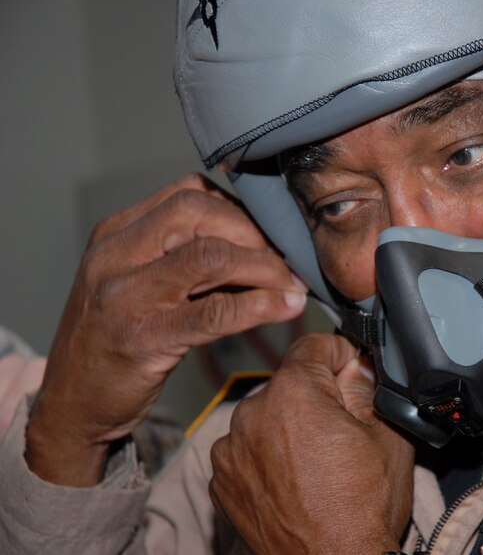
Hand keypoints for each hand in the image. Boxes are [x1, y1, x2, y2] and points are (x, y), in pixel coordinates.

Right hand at [25, 174, 306, 485]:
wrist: (72, 404)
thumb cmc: (118, 338)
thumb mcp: (136, 281)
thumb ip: (180, 253)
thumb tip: (259, 239)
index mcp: (116, 233)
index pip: (188, 193)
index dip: (241, 209)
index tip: (272, 233)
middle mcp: (115, 255)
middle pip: (198, 212)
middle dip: (255, 232)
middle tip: (289, 258)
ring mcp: (125, 296)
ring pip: (210, 257)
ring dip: (265, 267)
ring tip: (296, 284)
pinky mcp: (142, 339)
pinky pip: (212, 314)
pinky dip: (258, 306)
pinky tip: (286, 308)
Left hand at [209, 333, 414, 554]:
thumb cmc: (362, 511)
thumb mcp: (387, 434)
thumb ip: (368, 385)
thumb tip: (354, 366)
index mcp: (294, 393)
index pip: (314, 344)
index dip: (340, 354)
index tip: (351, 371)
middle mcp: (252, 414)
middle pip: (288, 383)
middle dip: (315, 395)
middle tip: (342, 428)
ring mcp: (231, 450)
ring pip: (267, 417)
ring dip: (288, 426)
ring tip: (317, 462)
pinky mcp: (222, 481)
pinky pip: (247, 451)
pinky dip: (267, 457)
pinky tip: (295, 480)